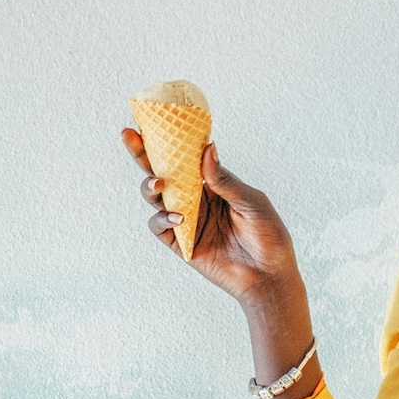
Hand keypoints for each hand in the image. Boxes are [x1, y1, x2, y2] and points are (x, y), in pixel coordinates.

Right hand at [121, 129, 301, 309]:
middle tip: (129, 135)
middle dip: (143, 154)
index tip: (152, 121)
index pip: (186, 158)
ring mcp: (187, 221)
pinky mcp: (181, 244)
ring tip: (158, 183)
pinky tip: (178, 216)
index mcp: (213, 185)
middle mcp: (196, 199)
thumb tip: (207, 148)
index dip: (169, 141)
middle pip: (163, 172)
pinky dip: (164, 219)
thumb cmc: (269, 237)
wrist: (270, 277)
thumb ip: (226, 180)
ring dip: (151, 186)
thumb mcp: (252, 203)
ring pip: (156, 198)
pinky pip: (161, 227)